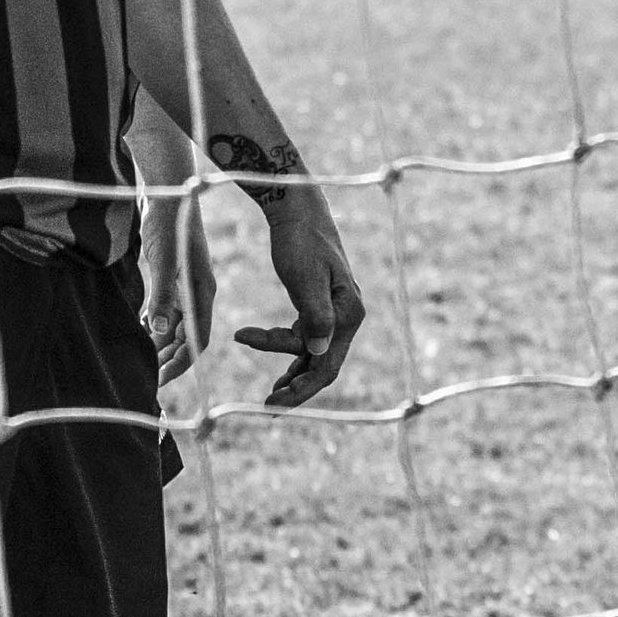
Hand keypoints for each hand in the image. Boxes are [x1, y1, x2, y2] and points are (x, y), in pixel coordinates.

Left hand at [142, 186, 216, 385]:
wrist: (167, 190)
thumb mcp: (163, 260)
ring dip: (161, 344)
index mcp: (202, 292)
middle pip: (187, 337)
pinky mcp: (172, 276)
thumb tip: (160, 332)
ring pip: (175, 325)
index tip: (159, 380)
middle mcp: (197, 293)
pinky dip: (156, 324)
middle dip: (169, 359)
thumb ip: (163, 295)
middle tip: (145, 378)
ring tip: (141, 360)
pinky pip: (167, 310)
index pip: (196, 340)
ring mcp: (185, 285)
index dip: (180, 363)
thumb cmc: (168, 222)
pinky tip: (142, 330)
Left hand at [235, 178, 364, 406]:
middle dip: (297, 389)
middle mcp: (347, 317)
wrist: (297, 210)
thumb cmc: (301, 240)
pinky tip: (277, 368)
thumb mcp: (305, 277)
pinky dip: (288, 353)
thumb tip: (319, 351)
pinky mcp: (319, 307)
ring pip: (315, 356)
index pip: (326, 364)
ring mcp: (335, 313)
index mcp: (349, 313)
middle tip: (268, 406)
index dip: (300, 386)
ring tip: (270, 395)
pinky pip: (306, 341)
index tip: (270, 397)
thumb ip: (315, 315)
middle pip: (324, 366)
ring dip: (293, 374)